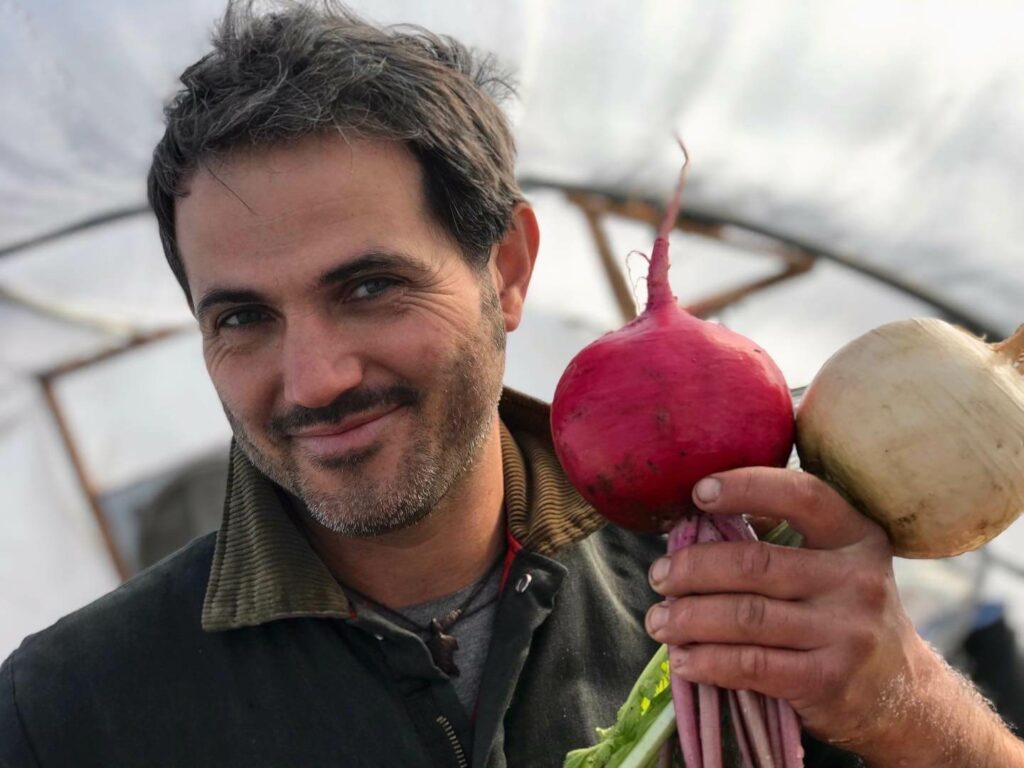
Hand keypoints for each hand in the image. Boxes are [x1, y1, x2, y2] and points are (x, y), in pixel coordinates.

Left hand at [643, 467, 1023, 765]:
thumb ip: (781, 539)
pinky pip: (752, 665)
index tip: (697, 491)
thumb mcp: (833, 565)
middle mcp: (858, 579)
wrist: (901, 695)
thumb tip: (695, 520)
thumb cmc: (841, 613)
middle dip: (693, 568)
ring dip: (689, 618)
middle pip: (755, 563)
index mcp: (856, 535)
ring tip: (659, 620)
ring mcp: (847, 632)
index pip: (800, 495)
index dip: (746, 487)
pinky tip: (683, 659)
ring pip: (746, 616)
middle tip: (658, 576)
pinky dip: (708, 661)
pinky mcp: (830, 679)